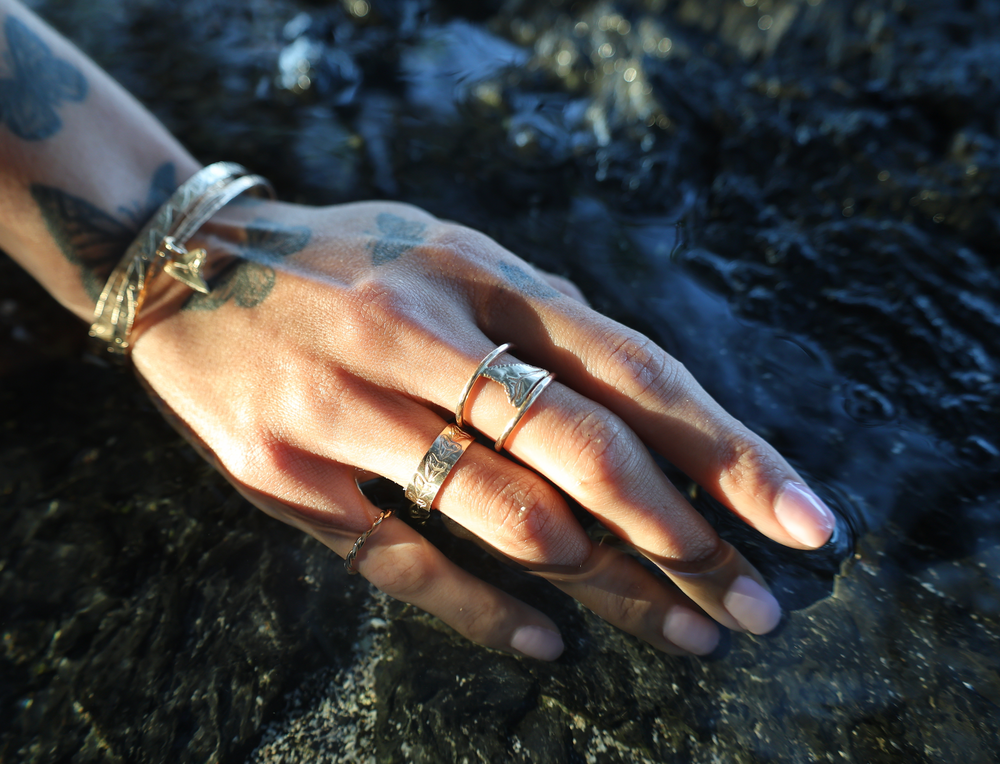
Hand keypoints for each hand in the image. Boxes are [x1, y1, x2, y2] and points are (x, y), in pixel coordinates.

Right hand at [131, 198, 835, 659]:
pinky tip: (547, 647)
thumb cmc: (342, 258)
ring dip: (605, 584)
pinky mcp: (284, 476)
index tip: (805, 521)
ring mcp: (345, 408)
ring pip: (503, 514)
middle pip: (581, 450)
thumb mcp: (447, 249)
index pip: (628, 371)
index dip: (726, 450)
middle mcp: (415, 334)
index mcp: (474, 272)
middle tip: (755, 608)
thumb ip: (541, 316)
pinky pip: (402, 559)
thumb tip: (648, 398)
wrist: (184, 261)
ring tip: (683, 630)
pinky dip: (482, 611)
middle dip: (683, 537)